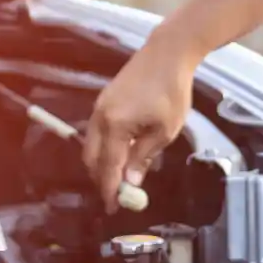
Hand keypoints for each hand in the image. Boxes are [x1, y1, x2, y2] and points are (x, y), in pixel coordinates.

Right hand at [84, 41, 196, 211]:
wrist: (166, 53)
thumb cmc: (171, 91)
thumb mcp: (165, 130)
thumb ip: (145, 157)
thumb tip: (131, 182)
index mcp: (115, 126)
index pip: (108, 167)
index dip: (109, 190)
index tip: (113, 208)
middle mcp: (100, 117)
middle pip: (91, 158)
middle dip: (101, 178)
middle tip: (116, 195)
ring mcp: (100, 107)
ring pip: (92, 145)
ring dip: (102, 163)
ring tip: (120, 177)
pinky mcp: (104, 100)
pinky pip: (97, 131)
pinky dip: (104, 147)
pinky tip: (121, 153)